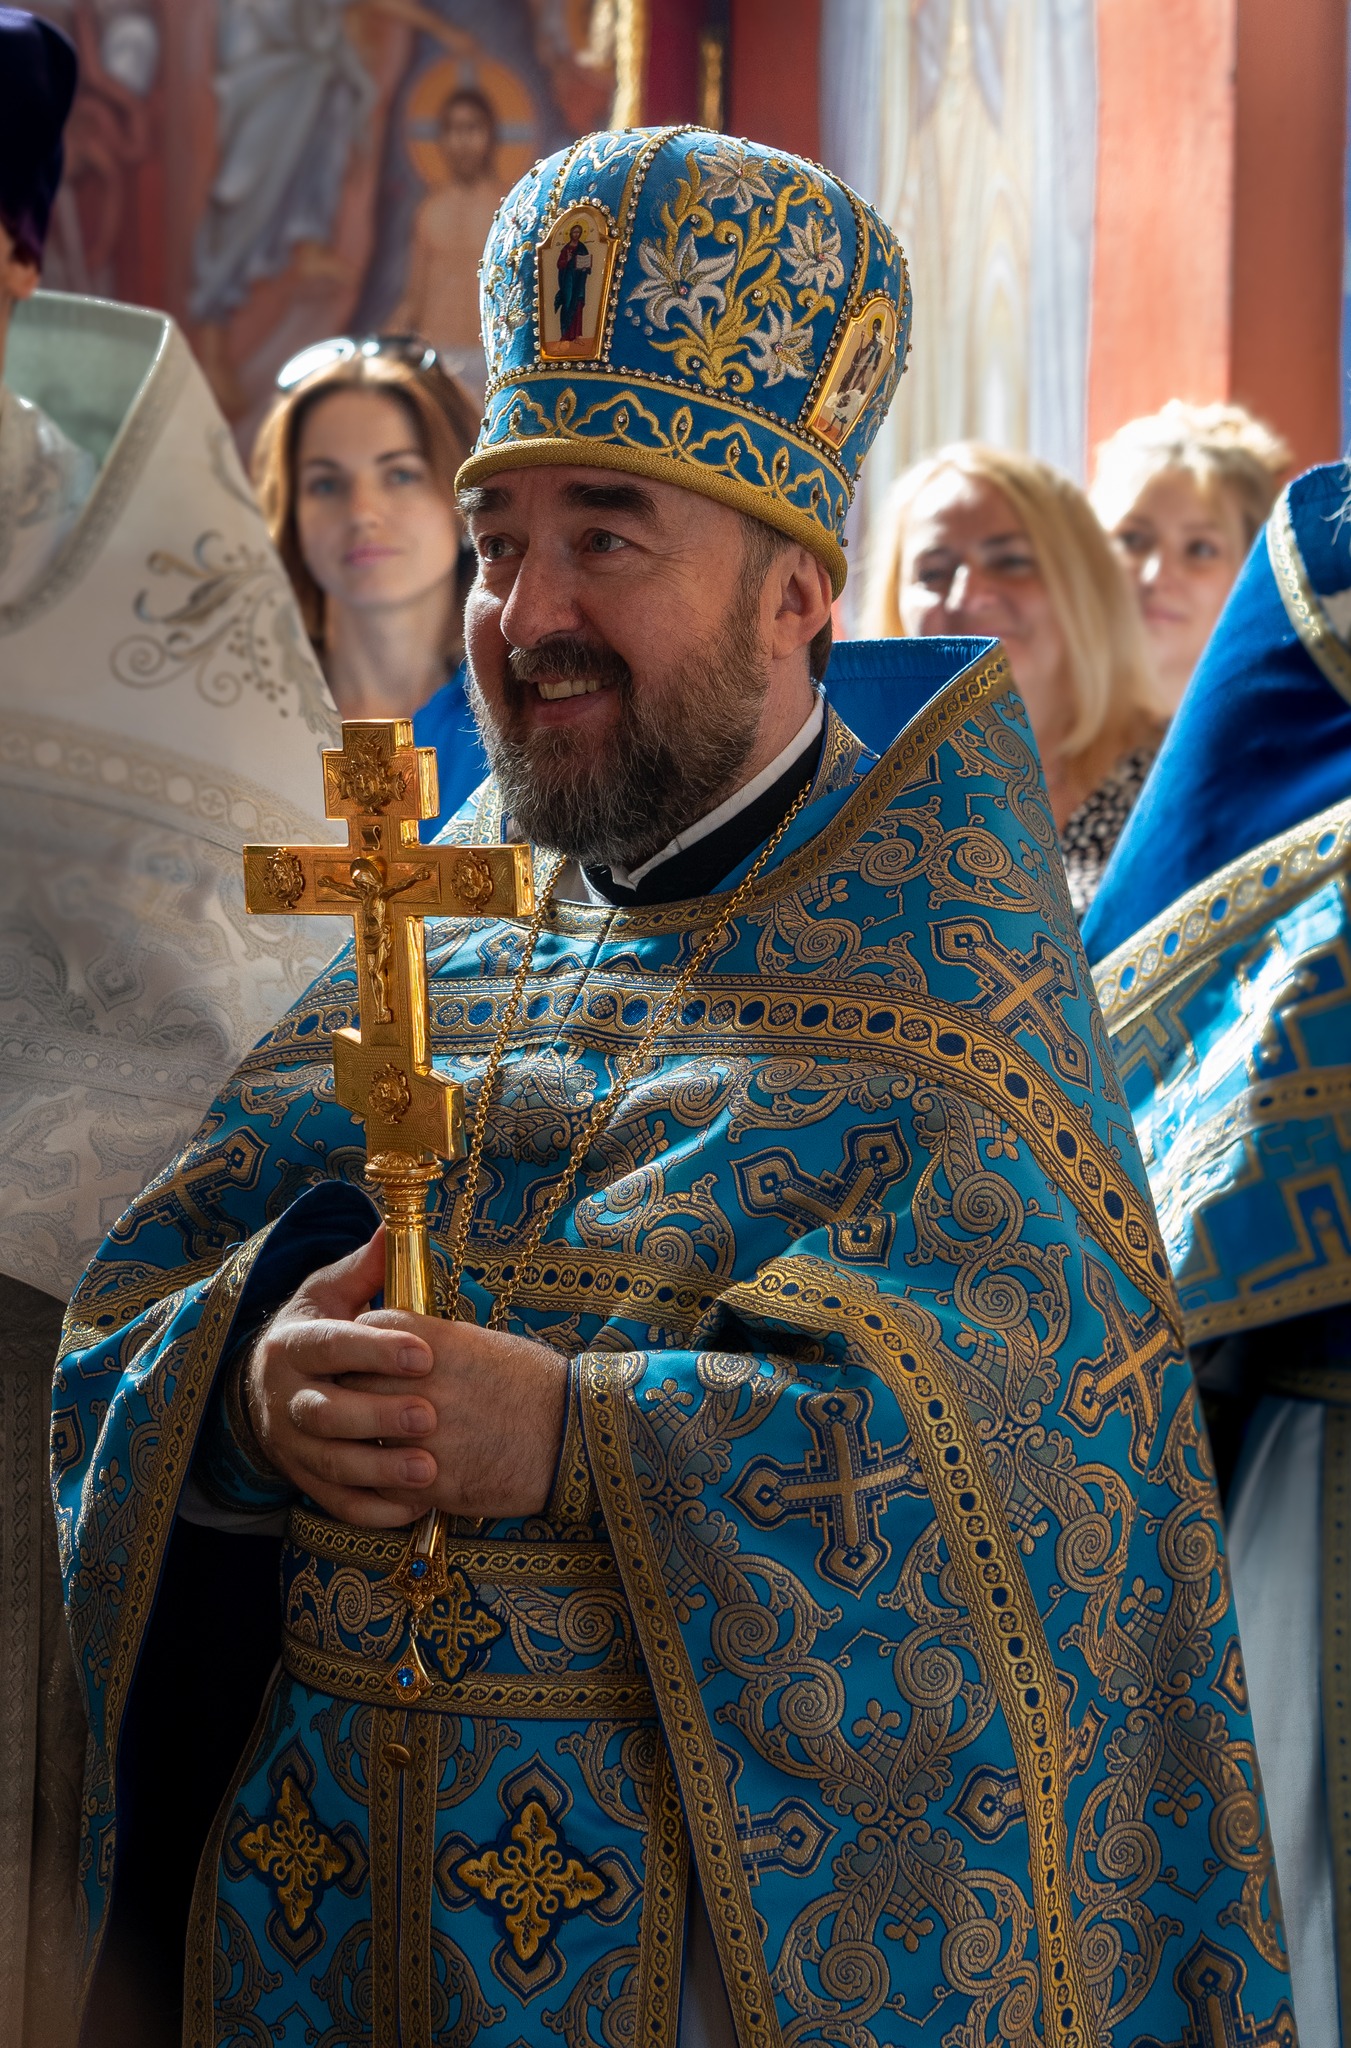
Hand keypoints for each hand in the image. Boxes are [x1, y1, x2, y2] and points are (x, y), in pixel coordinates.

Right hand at [244, 1231, 439, 1526]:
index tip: (424, 1353)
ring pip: (329, 1463)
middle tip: (431, 1415)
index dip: (374, 1350)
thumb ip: (363, 1268)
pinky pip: (334, 1503)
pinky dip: (373, 1510)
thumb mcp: (329, 1292)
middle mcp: (283, 1397)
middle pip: (325, 1413)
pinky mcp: (301, 1479)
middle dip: (377, 1416)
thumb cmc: (316, 1329)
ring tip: (430, 1469)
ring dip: (379, 1469)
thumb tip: (390, 1229)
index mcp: (291, 1345)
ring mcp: (289, 1445)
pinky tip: (415, 1508)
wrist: (267, 1384)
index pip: (330, 1346)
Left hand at [345, 1309, 568, 1520]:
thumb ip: (432, 1343)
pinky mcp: (433, 1482)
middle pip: (351, 1382)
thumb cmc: (533, 1383)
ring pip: (360, 1436)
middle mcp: (421, 1385)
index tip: (368, 1354)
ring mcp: (423, 1436)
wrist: (574, 1435)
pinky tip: (401, 1475)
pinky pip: (382, 1483)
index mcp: (434, 1343)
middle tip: (362, 1400)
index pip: (366, 1331)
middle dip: (353, 1391)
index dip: (363, 1343)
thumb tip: (397, 1347)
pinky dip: (385, 1481)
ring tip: (379, 1440)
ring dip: (364, 1439)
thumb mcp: (482, 1343)